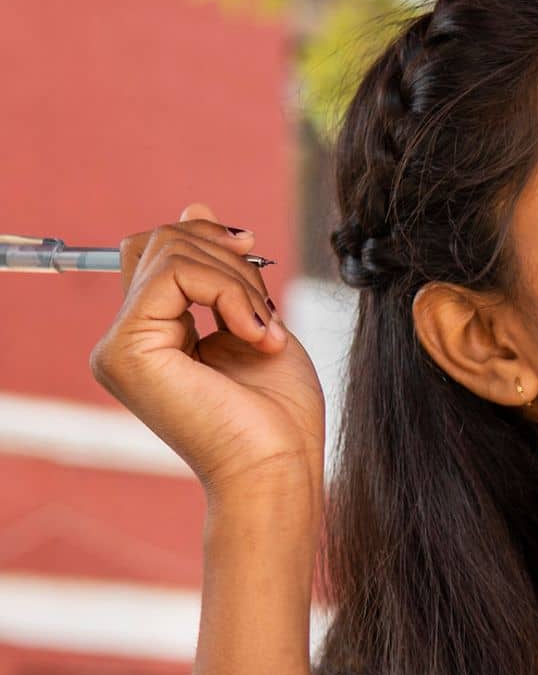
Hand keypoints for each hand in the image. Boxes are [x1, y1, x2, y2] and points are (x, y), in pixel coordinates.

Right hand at [92, 203, 325, 498]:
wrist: (280, 469)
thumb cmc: (279, 415)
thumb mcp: (256, 323)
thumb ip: (225, 273)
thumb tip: (196, 205)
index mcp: (154, 335)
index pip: (159, 253)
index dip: (206, 239)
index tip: (253, 252)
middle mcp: (127, 340)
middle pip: (158, 242)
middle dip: (224, 256)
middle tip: (266, 305)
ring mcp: (120, 347)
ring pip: (169, 252)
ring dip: (237, 281)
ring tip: (266, 331)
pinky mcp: (126, 351)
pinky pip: (172, 275)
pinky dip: (228, 293)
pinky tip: (256, 335)